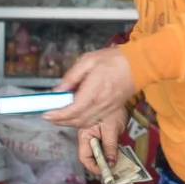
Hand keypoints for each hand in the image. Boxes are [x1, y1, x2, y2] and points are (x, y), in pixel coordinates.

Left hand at [46, 47, 137, 162]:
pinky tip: (74, 116)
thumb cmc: (113, 60)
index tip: (46, 113)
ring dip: (69, 123)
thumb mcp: (87, 61)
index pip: (73, 109)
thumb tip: (57, 91)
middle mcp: (101, 104)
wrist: (138, 65)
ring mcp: (107, 110)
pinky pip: (93, 122)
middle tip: (48, 115)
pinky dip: (80, 122)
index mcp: (94, 90)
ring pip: (84, 124)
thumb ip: (71, 77)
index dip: (57, 114)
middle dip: (60, 121)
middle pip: (77, 120)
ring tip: (58, 117)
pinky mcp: (111, 112)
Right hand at [75, 109, 130, 174]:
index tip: (104, 171)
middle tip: (113, 169)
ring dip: (105, 159)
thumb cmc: (113, 109)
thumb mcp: (112, 129)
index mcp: (85, 135)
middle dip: (100, 165)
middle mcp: (86, 137)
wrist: (117, 97)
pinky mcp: (99, 136)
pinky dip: (108, 153)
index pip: (84, 157)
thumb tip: (111, 163)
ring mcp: (92, 137)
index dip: (93, 167)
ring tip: (116, 162)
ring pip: (96, 154)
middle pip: (89, 157)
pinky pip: (101, 148)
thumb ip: (111, 146)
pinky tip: (115, 155)